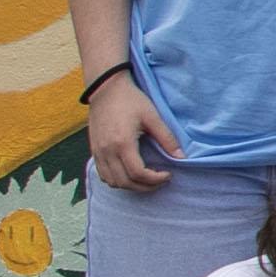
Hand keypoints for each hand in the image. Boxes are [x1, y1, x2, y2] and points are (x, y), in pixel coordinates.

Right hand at [85, 64, 178, 197]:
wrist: (106, 89)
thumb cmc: (131, 100)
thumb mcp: (153, 116)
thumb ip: (167, 138)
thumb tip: (181, 157)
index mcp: (122, 143)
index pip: (138, 173)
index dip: (154, 179)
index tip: (168, 174)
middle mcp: (107, 151)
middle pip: (125, 182)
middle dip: (145, 187)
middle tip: (161, 180)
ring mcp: (98, 152)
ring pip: (112, 181)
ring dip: (131, 186)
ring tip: (147, 179)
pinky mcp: (94, 150)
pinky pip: (103, 174)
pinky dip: (117, 180)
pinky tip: (130, 174)